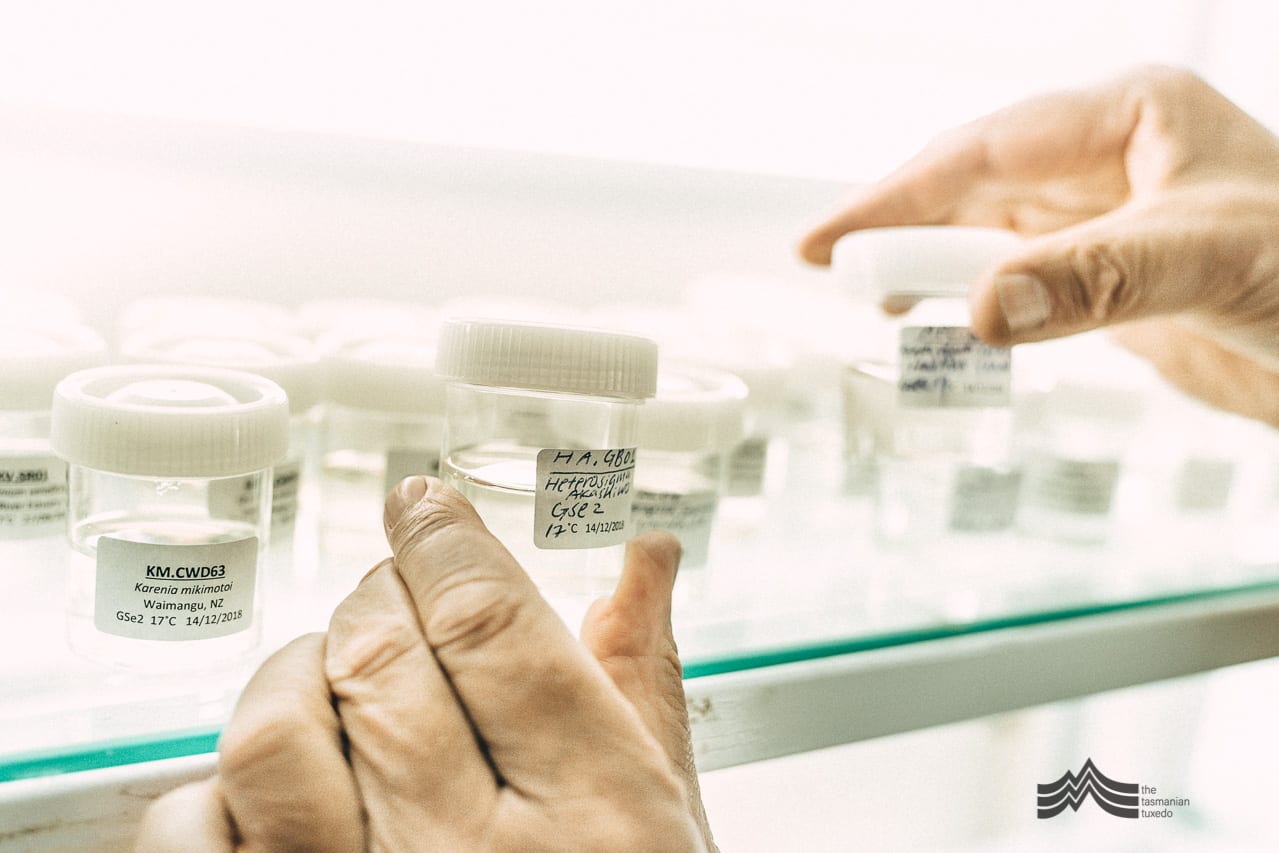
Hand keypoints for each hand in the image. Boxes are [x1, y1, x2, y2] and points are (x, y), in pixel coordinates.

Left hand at [136, 476, 714, 851]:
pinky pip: (190, 833)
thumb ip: (647, 687)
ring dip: (297, 670)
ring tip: (334, 673)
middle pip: (381, 654)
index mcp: (597, 820)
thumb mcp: (668, 831)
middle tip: (397, 593)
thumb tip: (644, 560)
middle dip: (382, 595)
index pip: (491, 622)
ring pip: (274, 727)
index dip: (444, 538)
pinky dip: (217, 786)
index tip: (424, 506)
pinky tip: (278, 789)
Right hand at [799, 65, 1278, 426]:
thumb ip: (1095, 279)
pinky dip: (974, 303)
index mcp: (1133, 116)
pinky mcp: (1110, 278)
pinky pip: (1019, 281)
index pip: (987, 149)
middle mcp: (1110, 159)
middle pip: (975, 186)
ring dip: (932, 266)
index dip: (898, 194)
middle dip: (903, 227)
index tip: (830, 239)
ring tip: (873, 299)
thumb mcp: (1210, 261)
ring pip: (990, 233)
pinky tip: (943, 321)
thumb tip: (978, 309)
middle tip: (835, 273)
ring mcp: (1108, 218)